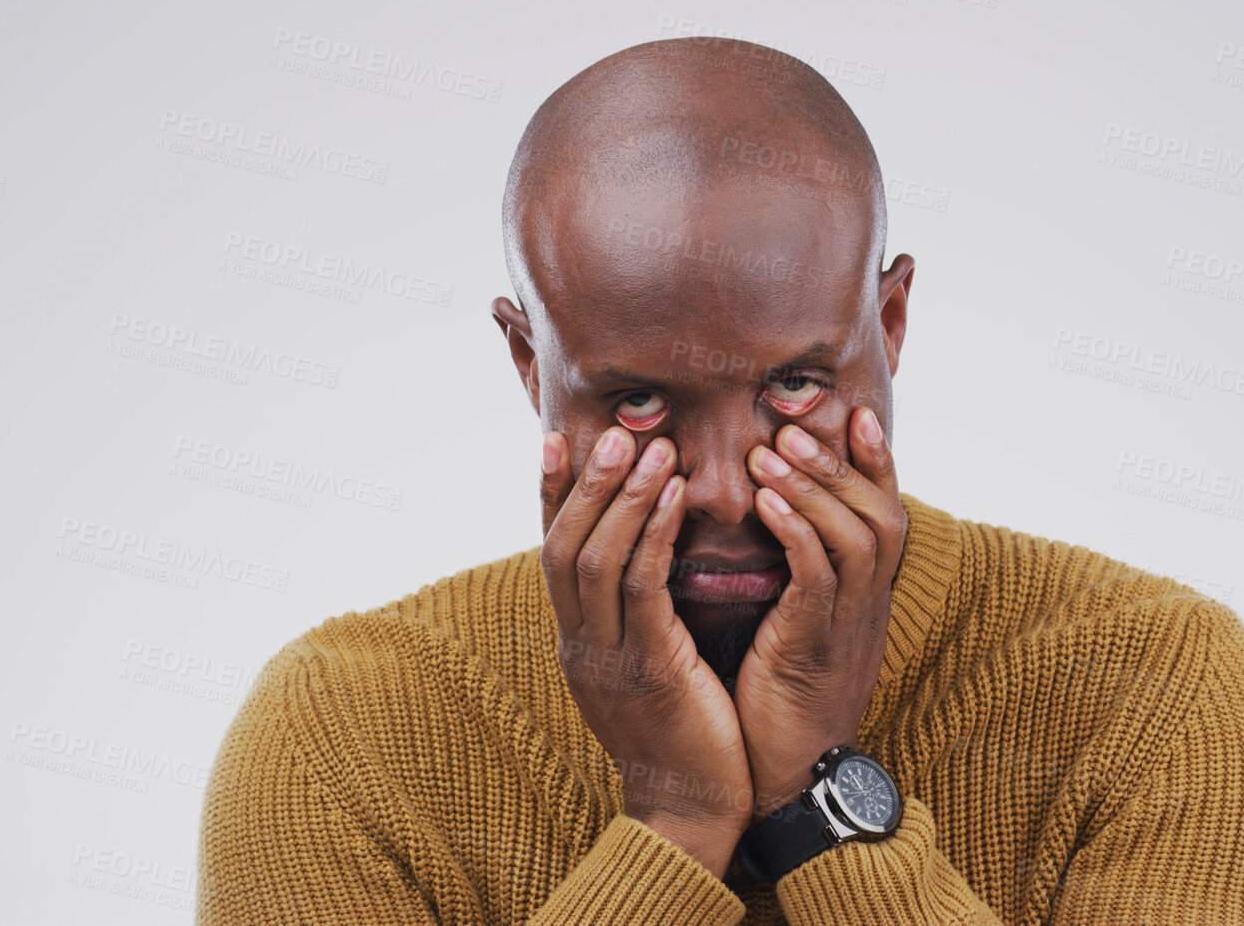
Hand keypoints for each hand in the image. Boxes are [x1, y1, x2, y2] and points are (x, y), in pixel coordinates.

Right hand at [539, 426, 752, 877]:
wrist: (693, 812)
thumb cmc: (684, 735)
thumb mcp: (648, 666)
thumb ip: (637, 617)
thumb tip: (645, 557)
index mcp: (577, 643)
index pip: (552, 554)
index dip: (551, 495)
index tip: (556, 440)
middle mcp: (581, 646)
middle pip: (564, 548)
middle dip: (585, 483)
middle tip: (612, 431)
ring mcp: (609, 660)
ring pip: (596, 561)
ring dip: (622, 497)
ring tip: (650, 447)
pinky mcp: (650, 671)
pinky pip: (643, 590)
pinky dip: (654, 535)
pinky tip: (676, 499)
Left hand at [735, 406, 906, 818]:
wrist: (790, 779)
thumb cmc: (783, 698)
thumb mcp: (800, 625)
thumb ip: (801, 575)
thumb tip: (776, 518)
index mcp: (865, 596)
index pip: (886, 513)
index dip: (876, 463)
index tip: (855, 413)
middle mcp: (868, 605)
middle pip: (881, 514)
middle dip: (840, 463)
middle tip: (796, 423)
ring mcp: (847, 627)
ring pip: (856, 538)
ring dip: (814, 488)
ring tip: (771, 451)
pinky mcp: (815, 650)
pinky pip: (818, 580)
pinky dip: (796, 534)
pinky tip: (763, 505)